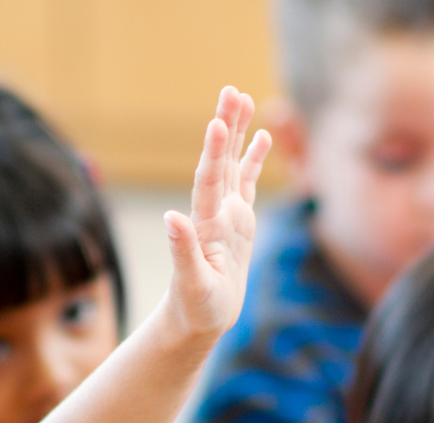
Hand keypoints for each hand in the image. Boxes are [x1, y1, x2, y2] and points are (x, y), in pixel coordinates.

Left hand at [162, 87, 272, 343]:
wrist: (197, 319)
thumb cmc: (195, 308)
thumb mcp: (192, 284)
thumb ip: (182, 251)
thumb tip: (172, 218)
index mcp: (204, 225)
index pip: (209, 181)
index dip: (213, 152)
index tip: (217, 122)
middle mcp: (213, 212)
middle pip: (220, 161)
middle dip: (226, 126)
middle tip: (231, 92)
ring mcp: (226, 214)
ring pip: (232, 165)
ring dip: (237, 133)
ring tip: (243, 99)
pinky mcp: (238, 222)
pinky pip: (246, 183)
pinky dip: (252, 159)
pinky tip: (261, 136)